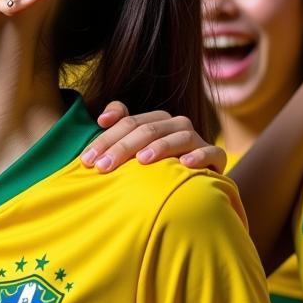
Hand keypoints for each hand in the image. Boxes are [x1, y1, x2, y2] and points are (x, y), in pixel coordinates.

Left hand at [81, 102, 225, 172]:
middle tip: (103, 167)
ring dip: (160, 147)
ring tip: (142, 160)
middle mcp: (176, 125)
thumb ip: (117, 126)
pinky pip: (211, 152)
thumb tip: (102, 118)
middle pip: (147, 129)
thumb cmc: (155, 165)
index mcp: (155, 120)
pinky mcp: (216, 156)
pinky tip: (186, 164)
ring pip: (178, 136)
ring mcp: (196, 139)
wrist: (192, 184)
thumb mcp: (133, 148)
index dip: (105, 139)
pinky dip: (200, 155)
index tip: (86, 159)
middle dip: (122, 148)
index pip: (127, 123)